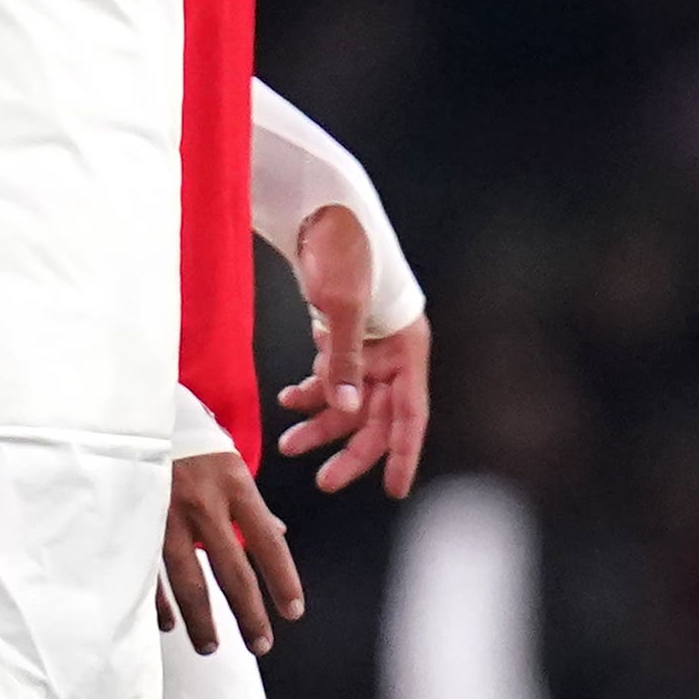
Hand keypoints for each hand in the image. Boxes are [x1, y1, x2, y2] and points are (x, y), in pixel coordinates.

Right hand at [157, 448, 300, 656]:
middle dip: (248, 614)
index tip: (292, 612)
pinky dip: (159, 601)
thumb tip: (277, 535)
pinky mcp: (137, 520)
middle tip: (260, 644)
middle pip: (232, 571)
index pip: (268, 543)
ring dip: (202, 620)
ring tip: (211, 647)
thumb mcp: (229, 462)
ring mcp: (166, 515)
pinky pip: (150, 570)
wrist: (136, 412)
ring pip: (189, 580)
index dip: (283, 581)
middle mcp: (203, 504)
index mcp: (234, 485)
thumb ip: (251, 504)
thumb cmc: (189, 437)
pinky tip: (170, 623)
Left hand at [274, 200, 430, 496]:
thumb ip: (342, 361)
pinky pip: (330, 375)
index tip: (393, 490)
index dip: (402, 455)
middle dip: (349, 449)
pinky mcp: (341, 332)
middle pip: (376, 415)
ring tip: (290, 444)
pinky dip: (311, 391)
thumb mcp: (339, 307)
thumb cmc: (338, 251)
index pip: (410, 415)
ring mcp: (368, 344)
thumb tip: (344, 411)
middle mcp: (393, 352)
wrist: (319, 208)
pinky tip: (288, 402)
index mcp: (407, 349)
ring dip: (321, 423)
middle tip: (323, 480)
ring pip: (348, 399)